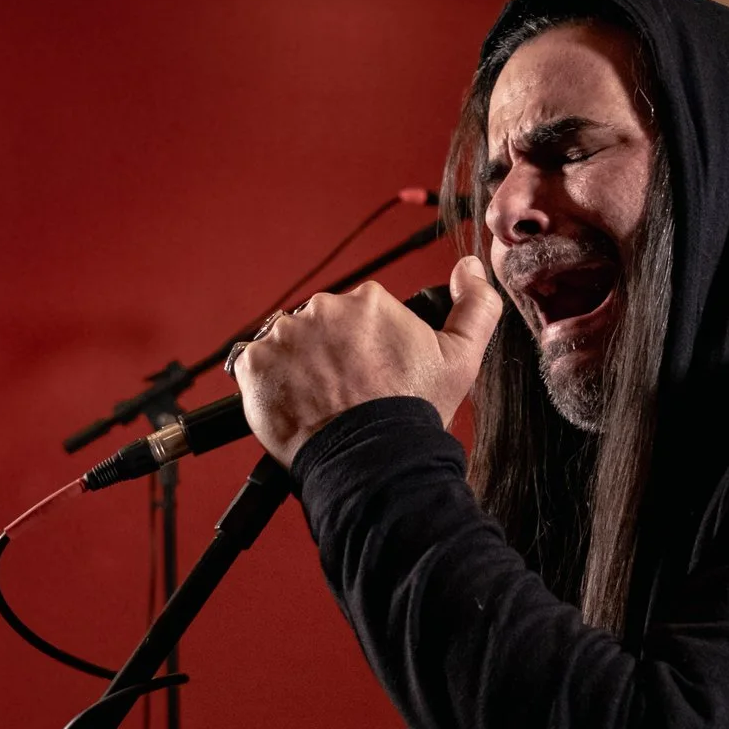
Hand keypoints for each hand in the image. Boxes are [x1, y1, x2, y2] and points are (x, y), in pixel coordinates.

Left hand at [232, 254, 502, 464]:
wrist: (370, 462)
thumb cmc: (413, 414)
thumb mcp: (462, 360)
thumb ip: (475, 307)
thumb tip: (471, 267)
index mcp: (368, 301)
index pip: (359, 315)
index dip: (365, 348)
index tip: (371, 376)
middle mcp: (322, 308)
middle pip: (321, 327)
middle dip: (329, 354)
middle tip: (345, 393)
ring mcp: (284, 335)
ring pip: (288, 344)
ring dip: (298, 367)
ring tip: (319, 403)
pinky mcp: (253, 364)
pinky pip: (255, 365)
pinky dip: (269, 383)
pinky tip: (293, 405)